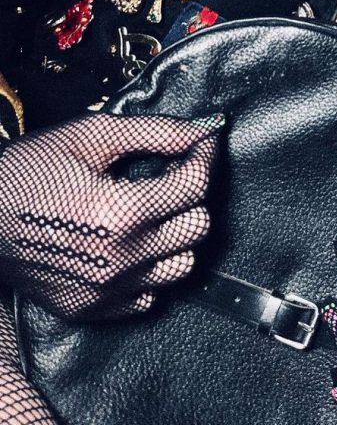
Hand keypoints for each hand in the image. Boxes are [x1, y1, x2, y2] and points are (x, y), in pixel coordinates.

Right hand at [0, 112, 222, 320]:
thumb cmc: (29, 169)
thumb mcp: (92, 135)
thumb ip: (156, 132)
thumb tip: (205, 130)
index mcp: (119, 212)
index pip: (195, 185)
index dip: (205, 155)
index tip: (202, 143)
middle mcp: (118, 258)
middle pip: (198, 226)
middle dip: (192, 194)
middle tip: (174, 174)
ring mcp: (106, 290)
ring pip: (182, 264)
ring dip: (177, 233)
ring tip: (153, 210)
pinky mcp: (92, 308)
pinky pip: (151, 295)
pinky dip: (152, 268)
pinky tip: (133, 243)